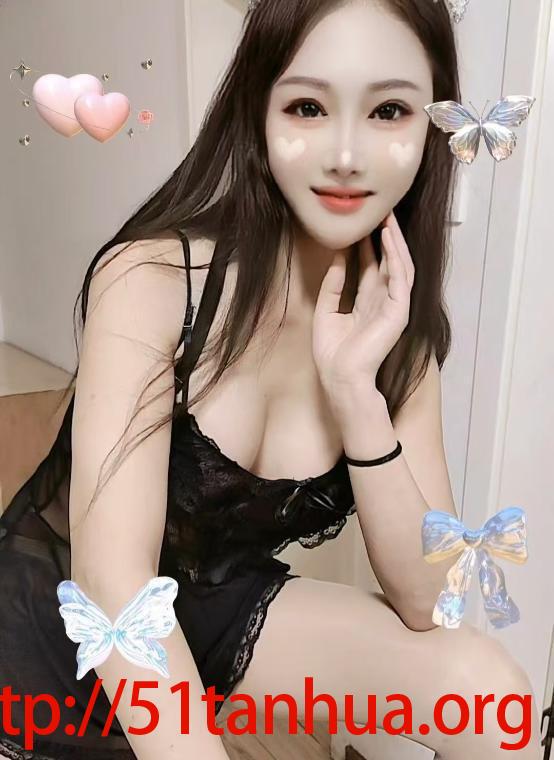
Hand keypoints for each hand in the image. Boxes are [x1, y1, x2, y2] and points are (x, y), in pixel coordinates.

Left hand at [312, 210, 414, 400]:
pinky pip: (401, 278)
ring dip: (394, 241)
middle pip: (388, 262)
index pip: (371, 267)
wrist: (340, 377)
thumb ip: (334, 284)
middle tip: (380, 211)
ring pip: (399, 265)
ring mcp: (393, 306)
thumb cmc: (333, 352)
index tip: (361, 223)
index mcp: (367, 303)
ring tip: (388, 217)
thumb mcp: (327, 309)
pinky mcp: (398, 311)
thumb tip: (338, 256)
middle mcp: (382, 302)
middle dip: (384, 237)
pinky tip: (389, 238)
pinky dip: (396, 256)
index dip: (367, 244)